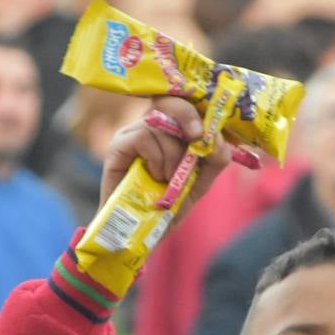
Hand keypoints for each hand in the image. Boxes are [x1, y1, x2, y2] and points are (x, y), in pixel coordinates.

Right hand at [99, 97, 230, 211]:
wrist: (143, 232)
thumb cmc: (169, 206)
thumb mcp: (200, 181)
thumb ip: (214, 160)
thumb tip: (217, 138)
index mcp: (170, 130)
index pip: (182, 102)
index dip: (193, 110)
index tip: (203, 131)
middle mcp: (150, 127)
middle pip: (169, 103)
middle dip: (187, 117)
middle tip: (196, 139)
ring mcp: (132, 133)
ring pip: (159, 125)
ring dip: (172, 155)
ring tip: (168, 178)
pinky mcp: (118, 145)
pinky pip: (142, 137)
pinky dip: (156, 157)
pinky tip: (155, 176)